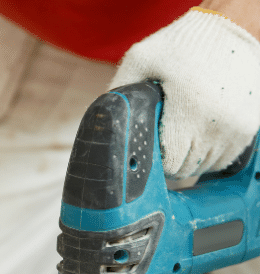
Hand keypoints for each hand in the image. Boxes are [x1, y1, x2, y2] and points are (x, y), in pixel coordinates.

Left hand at [109, 8, 259, 178]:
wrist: (232, 27)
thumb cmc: (184, 44)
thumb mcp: (142, 59)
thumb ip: (120, 89)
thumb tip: (104, 118)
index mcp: (188, 111)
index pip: (170, 164)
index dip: (157, 162)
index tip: (153, 150)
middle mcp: (216, 125)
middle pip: (187, 169)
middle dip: (171, 162)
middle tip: (165, 145)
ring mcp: (236, 129)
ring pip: (206, 167)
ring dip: (190, 160)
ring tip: (182, 139)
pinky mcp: (250, 128)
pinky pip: (224, 159)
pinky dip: (210, 155)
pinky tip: (200, 138)